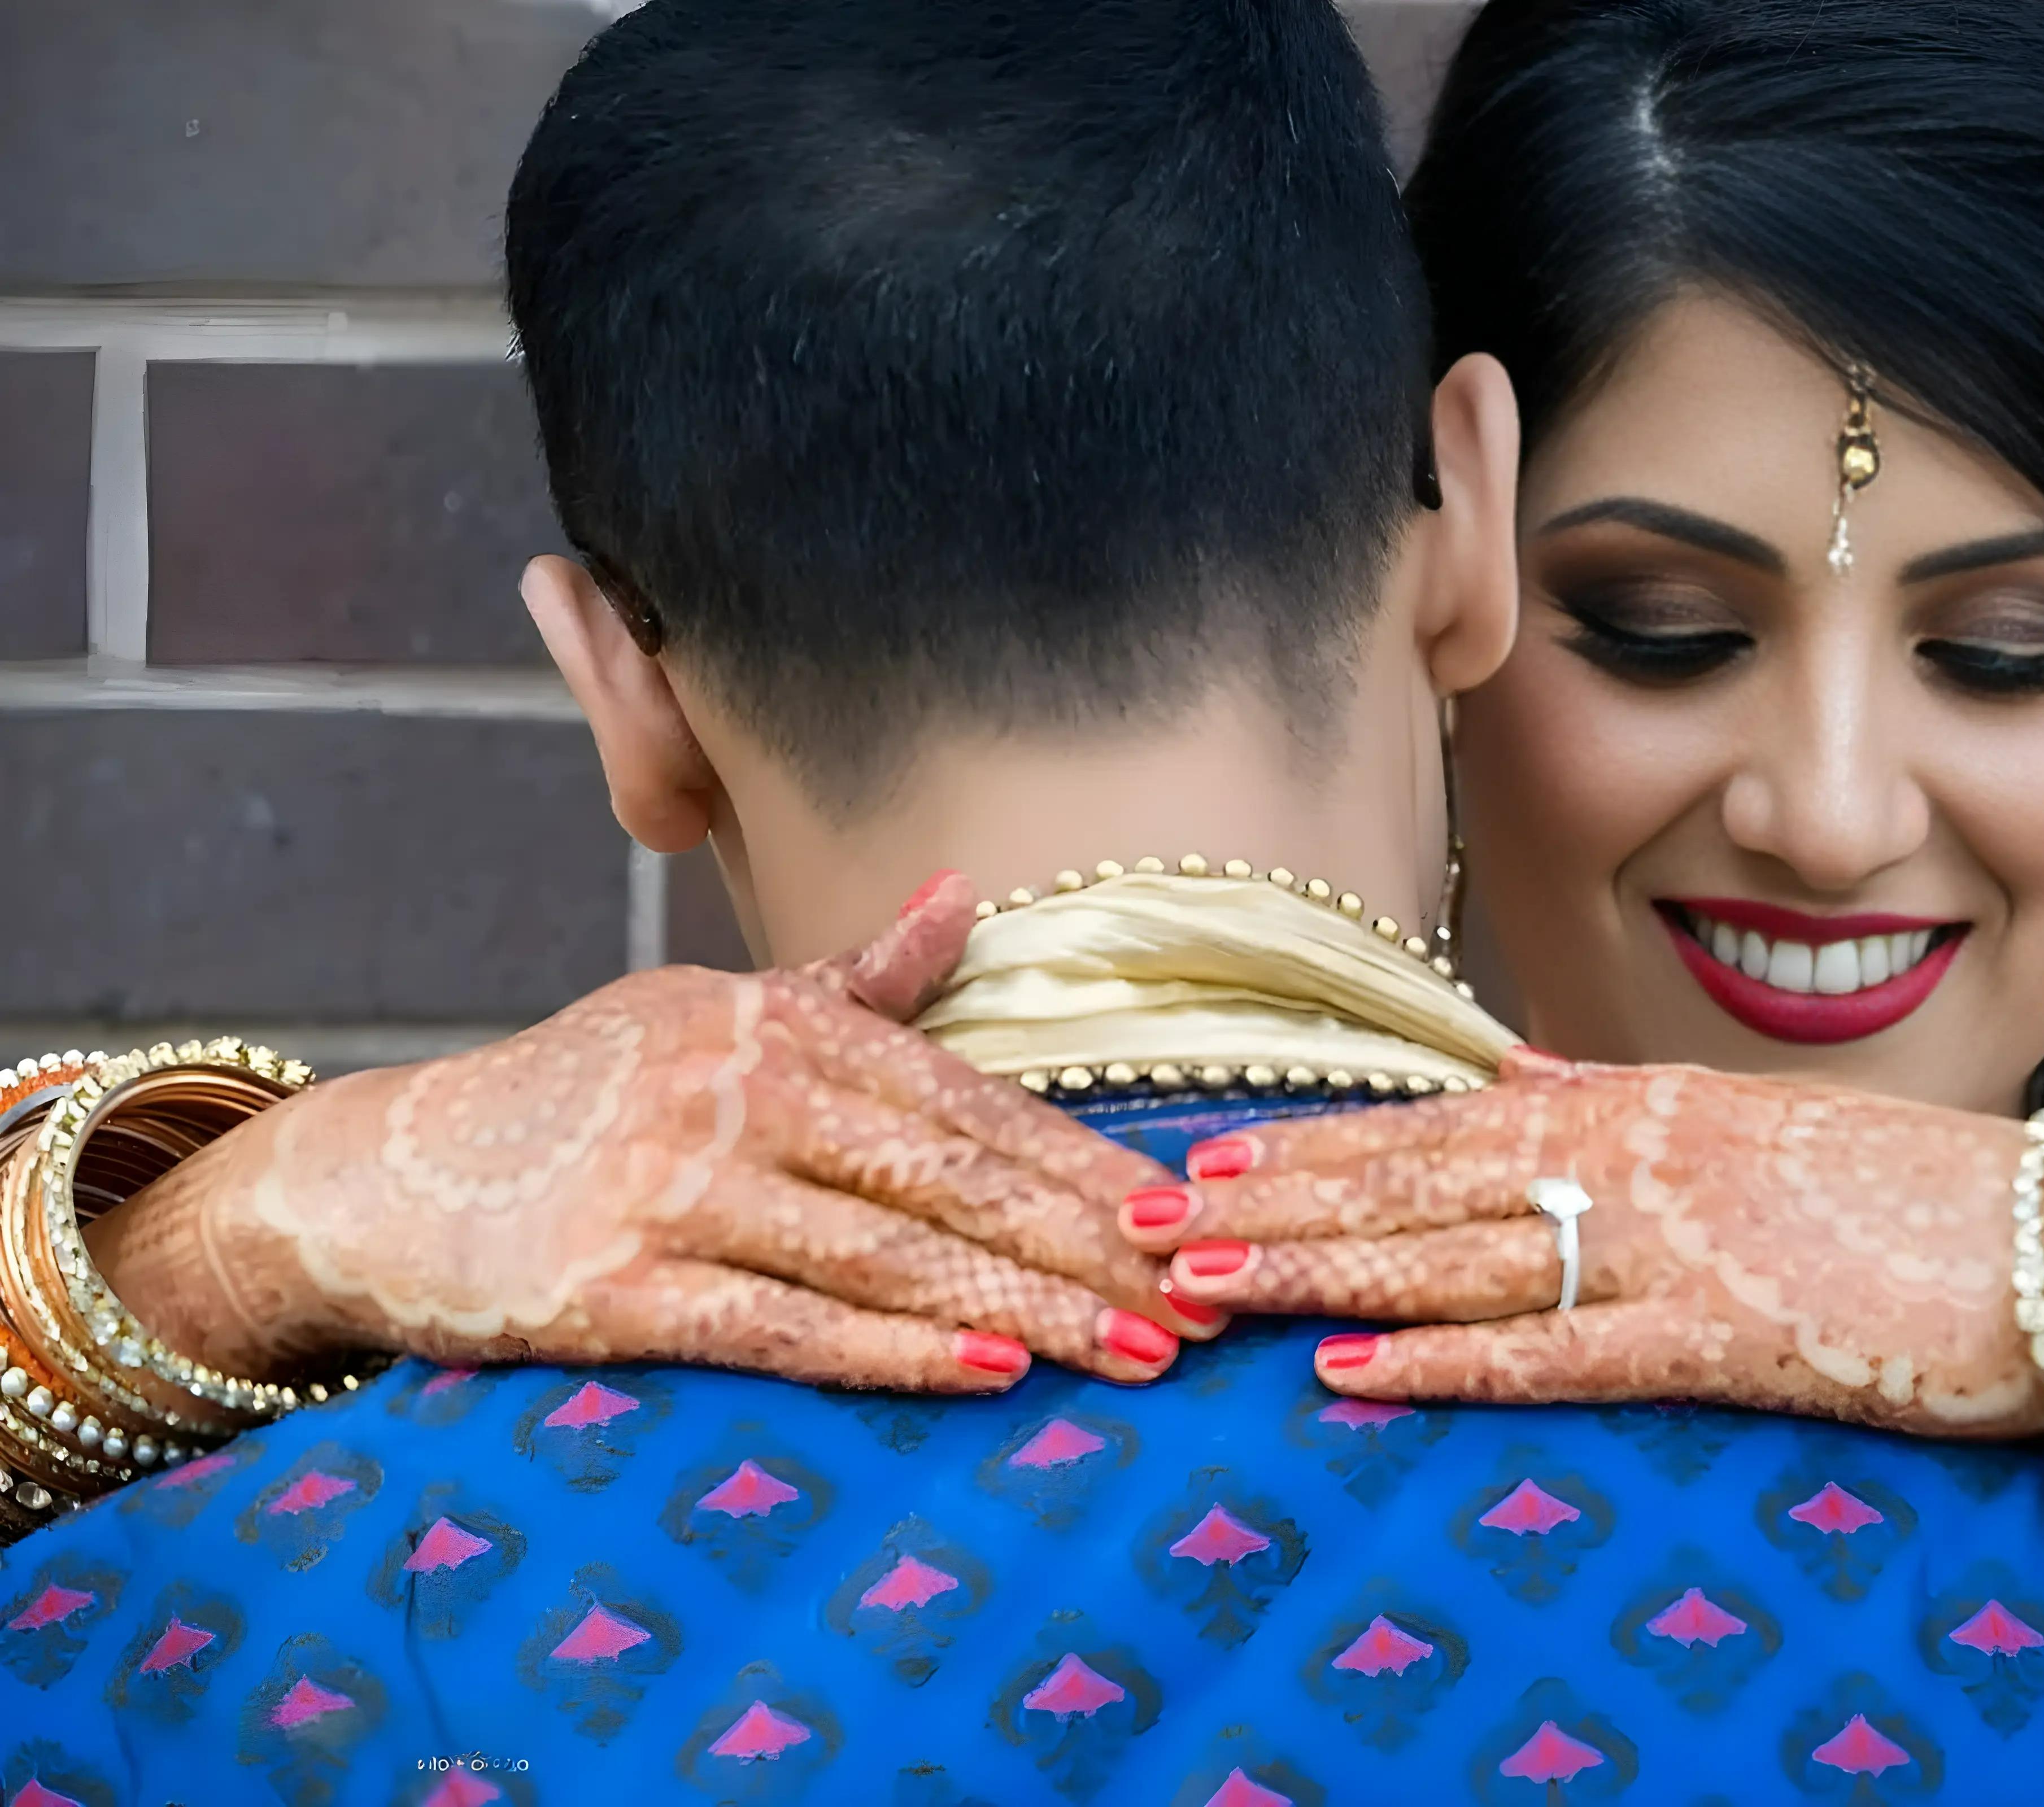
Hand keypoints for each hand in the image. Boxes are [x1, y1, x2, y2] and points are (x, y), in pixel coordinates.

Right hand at [90, 872, 1200, 1393]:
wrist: (384, 1177)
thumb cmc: (583, 1097)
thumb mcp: (717, 1012)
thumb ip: (855, 981)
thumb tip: (965, 900)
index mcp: (779, 1022)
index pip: (969, 1102)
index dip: (1087, 1167)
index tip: (1189, 1220)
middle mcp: (736, 1087)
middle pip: (952, 1178)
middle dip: (1092, 1250)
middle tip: (1204, 1307)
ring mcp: (673, 1183)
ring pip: (888, 1252)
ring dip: (1027, 1309)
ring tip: (1136, 1356)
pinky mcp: (614, 1284)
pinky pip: (781, 1321)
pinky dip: (891, 1348)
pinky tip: (988, 1373)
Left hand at [1118, 1048, 2043, 1432]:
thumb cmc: (1902, 1188)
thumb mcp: (1748, 1121)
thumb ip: (1621, 1100)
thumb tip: (1517, 1076)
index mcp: (1636, 1103)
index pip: (1438, 1121)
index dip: (1314, 1141)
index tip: (1205, 1154)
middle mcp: (1631, 1157)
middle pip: (1417, 1180)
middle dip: (1275, 1201)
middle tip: (1145, 1220)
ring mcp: (1669, 1243)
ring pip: (1456, 1255)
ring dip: (1322, 1269)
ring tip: (1207, 1281)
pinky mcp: (1717, 1335)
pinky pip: (1555, 1353)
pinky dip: (1448, 1362)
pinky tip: (1353, 1374)